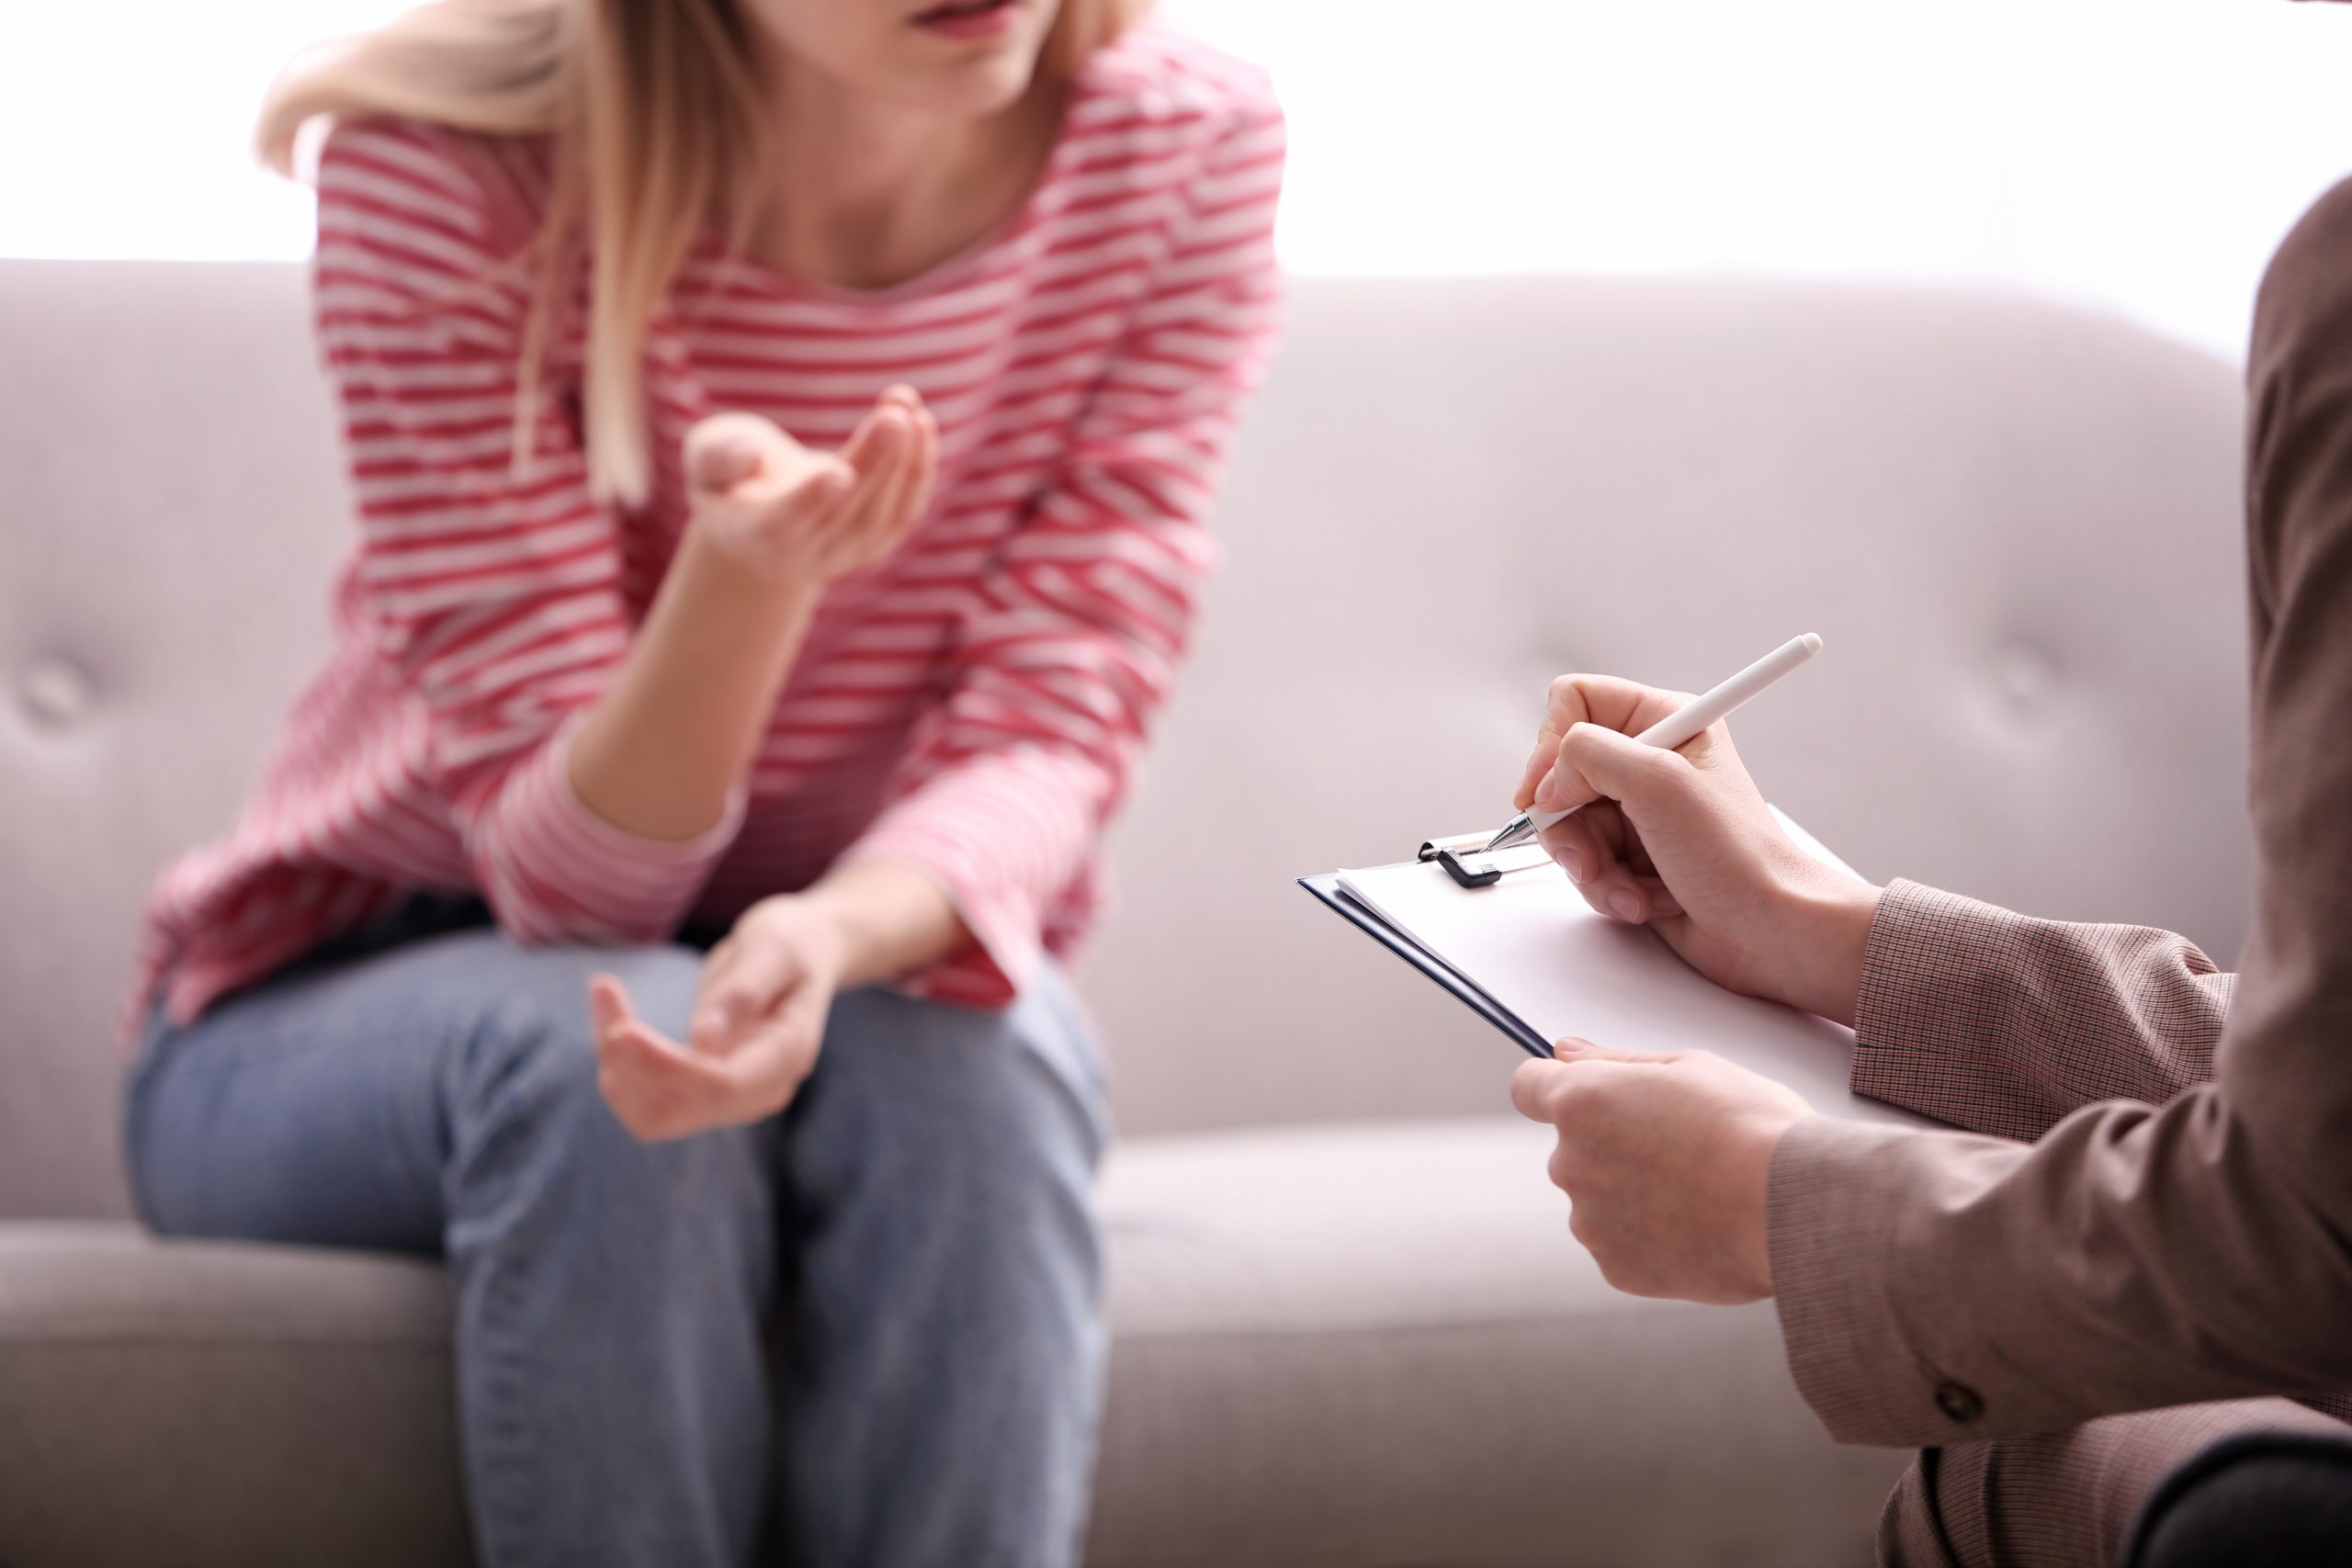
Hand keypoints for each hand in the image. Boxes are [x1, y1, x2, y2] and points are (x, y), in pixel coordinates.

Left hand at [588, 895, 846, 1141]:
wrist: (803, 952)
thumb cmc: (790, 941)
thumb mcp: (773, 949)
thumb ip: (742, 993)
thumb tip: (702, 1041)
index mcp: (789, 1054)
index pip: (721, 1086)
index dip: (665, 1066)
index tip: (618, 1029)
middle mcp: (764, 1090)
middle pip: (681, 1107)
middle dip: (631, 1062)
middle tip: (604, 988)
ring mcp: (736, 1099)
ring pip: (655, 1114)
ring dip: (617, 1067)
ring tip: (606, 997)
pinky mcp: (707, 1094)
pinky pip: (649, 1102)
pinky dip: (620, 1068)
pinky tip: (612, 1020)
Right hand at [684, 385, 939, 585]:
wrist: (760, 530)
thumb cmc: (727, 480)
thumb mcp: (706, 462)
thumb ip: (719, 457)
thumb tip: (749, 456)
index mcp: (756, 535)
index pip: (787, 522)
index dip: (813, 499)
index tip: (838, 472)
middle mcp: (805, 554)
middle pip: (846, 511)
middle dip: (873, 459)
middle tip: (894, 413)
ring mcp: (845, 555)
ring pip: (882, 514)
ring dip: (902, 457)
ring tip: (905, 401)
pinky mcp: (876, 543)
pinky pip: (905, 511)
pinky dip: (918, 468)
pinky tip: (921, 421)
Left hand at [1510, 1040, 1809, 1303]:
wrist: (1796, 1208)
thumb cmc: (1753, 1126)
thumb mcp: (1690, 1067)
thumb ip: (1615, 1062)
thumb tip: (1565, 1052)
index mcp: (1582, 1103)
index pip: (1527, 1086)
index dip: (1553, 1086)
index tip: (1587, 1095)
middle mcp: (1571, 1163)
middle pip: (1573, 1148)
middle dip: (1613, 1144)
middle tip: (1683, 1145)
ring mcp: (1590, 1222)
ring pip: (1598, 1199)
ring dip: (1632, 1194)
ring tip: (1701, 1190)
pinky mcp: (1616, 1269)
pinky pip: (1622, 1245)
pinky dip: (1651, 1238)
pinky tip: (1701, 1226)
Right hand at [1514, 674, 1881, 1025]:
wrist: (1770, 929)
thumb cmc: (1740, 855)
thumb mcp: (1660, 781)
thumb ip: (1589, 755)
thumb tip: (1547, 778)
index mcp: (1666, 721)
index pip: (1577, 701)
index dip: (1553, 745)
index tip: (1550, 791)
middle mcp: (1649, 762)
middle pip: (1561, 773)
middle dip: (1570, 823)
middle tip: (1592, 852)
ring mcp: (1638, 812)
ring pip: (1568, 826)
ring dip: (1592, 866)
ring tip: (1631, 885)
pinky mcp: (1632, 856)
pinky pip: (1585, 865)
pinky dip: (1606, 888)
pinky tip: (1644, 900)